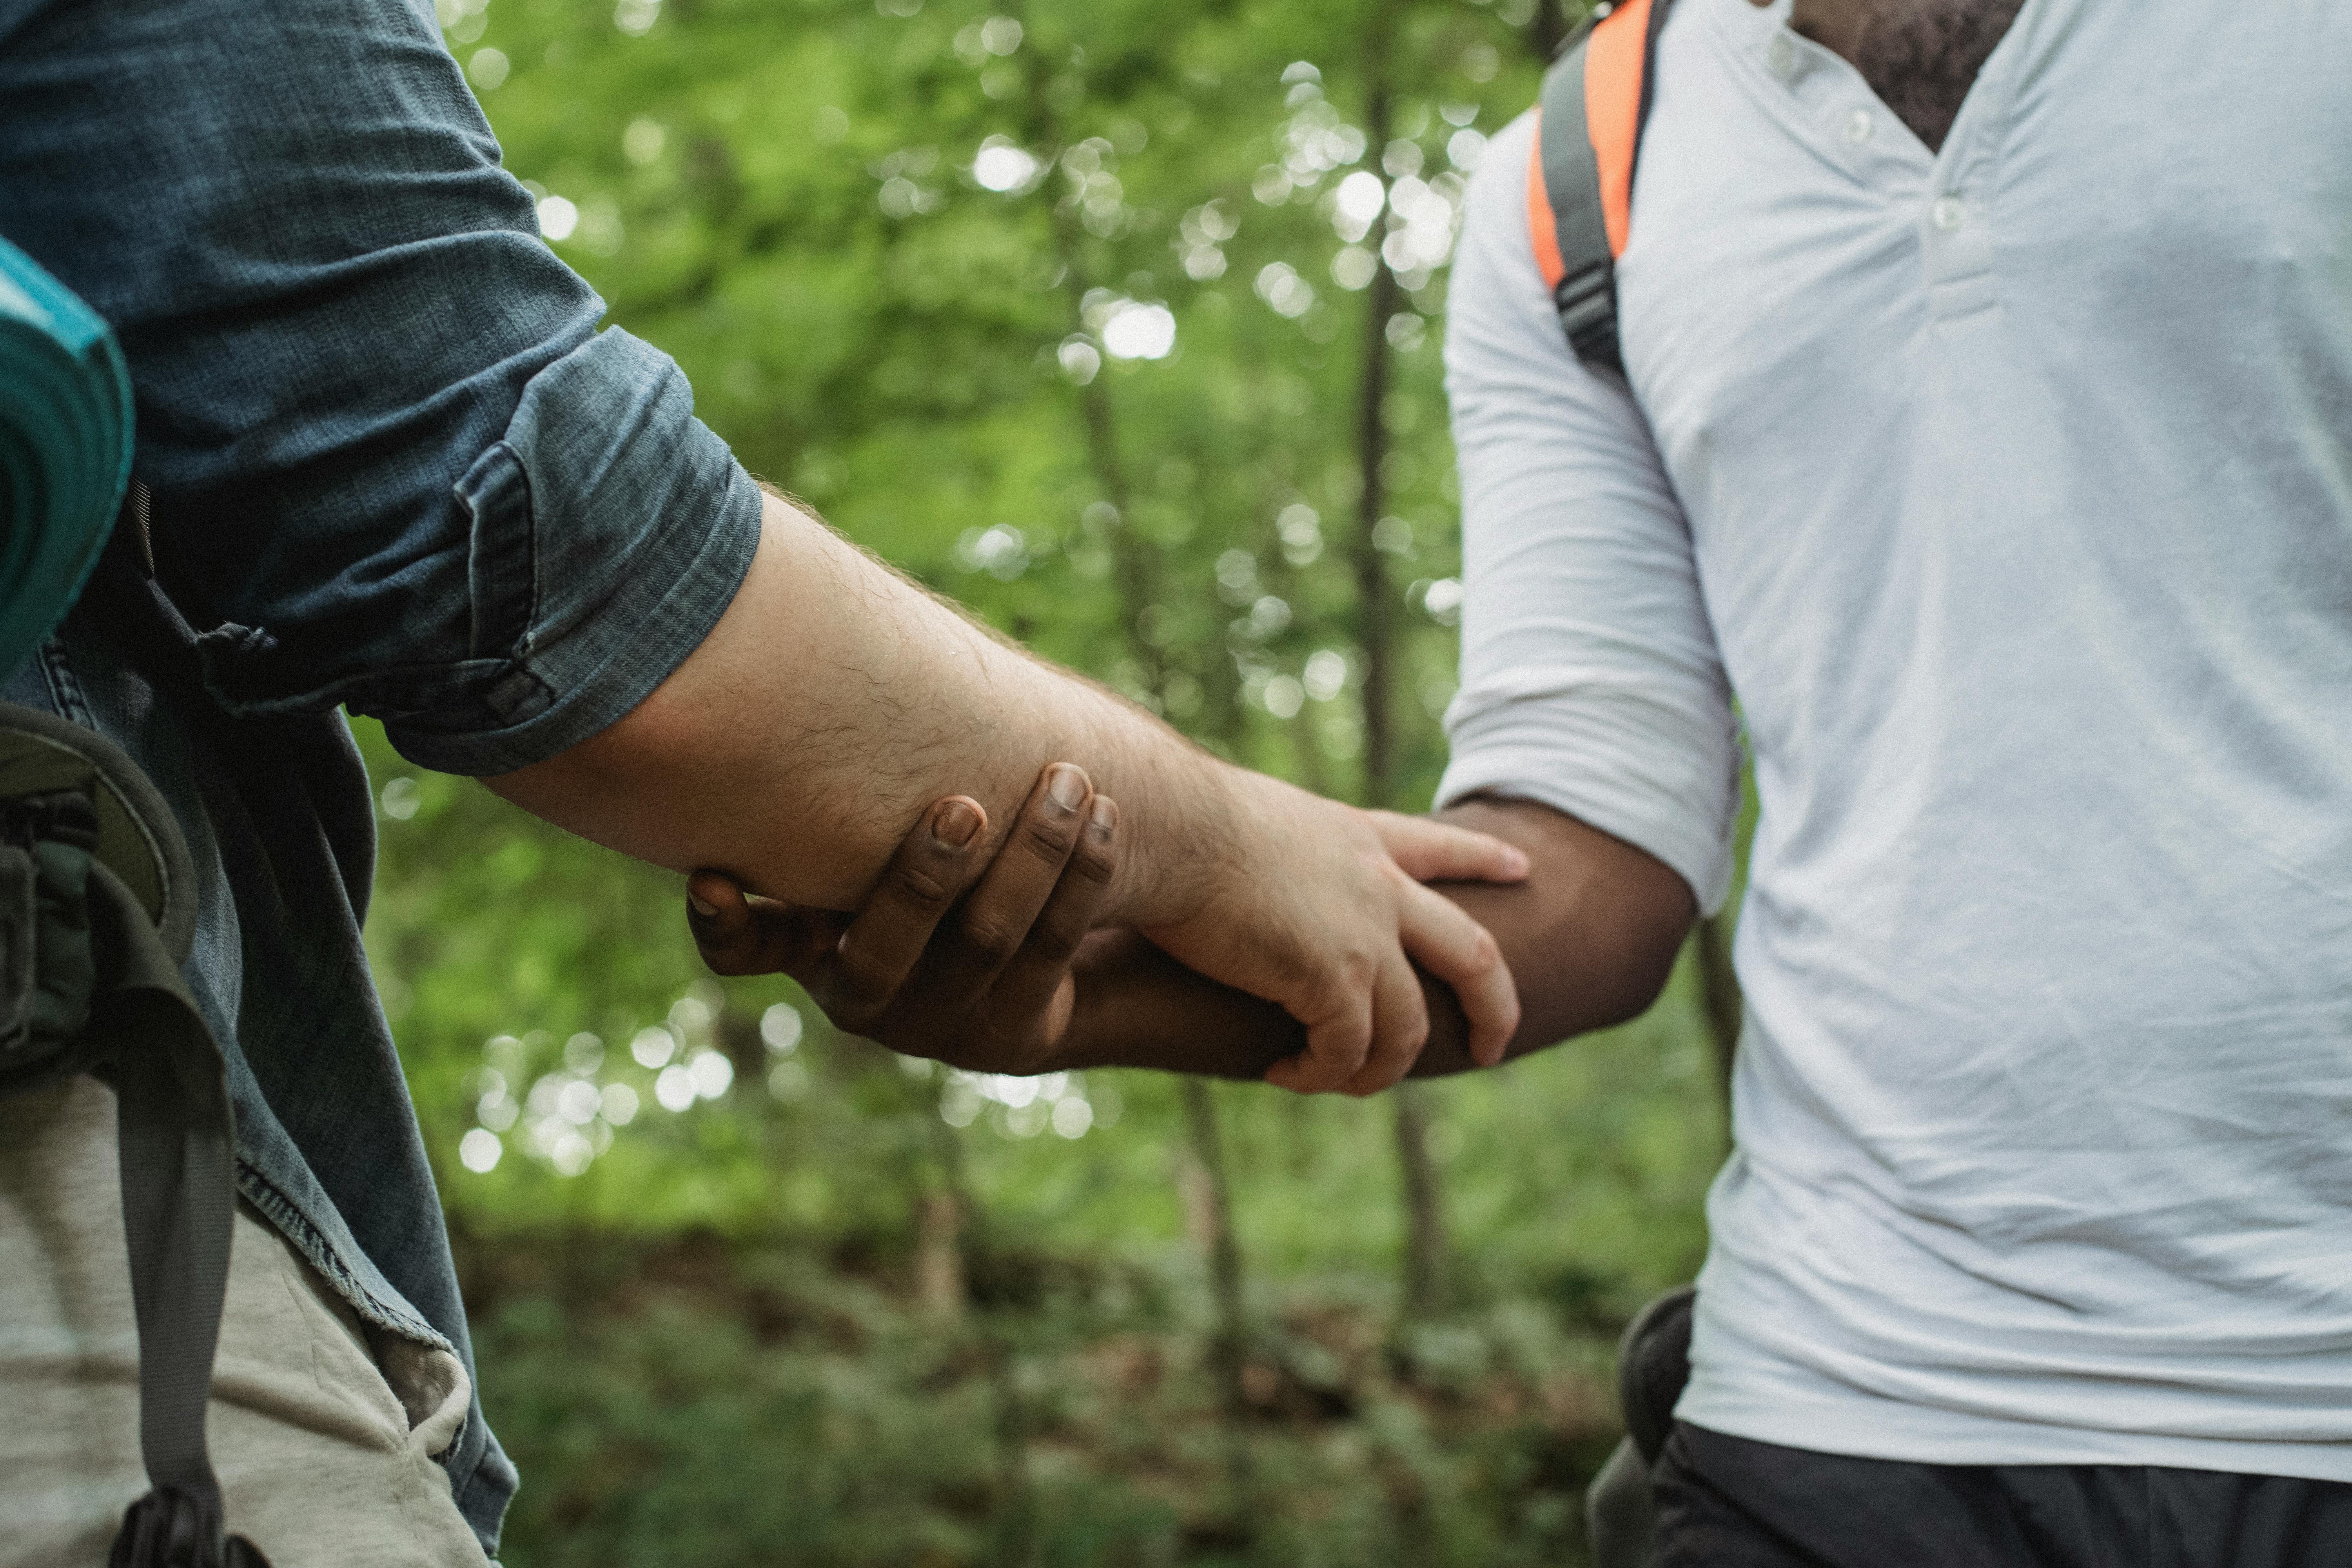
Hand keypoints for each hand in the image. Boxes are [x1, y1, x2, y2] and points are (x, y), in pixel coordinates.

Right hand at [687, 762, 1118, 1074]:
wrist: (1037, 964)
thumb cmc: (940, 866)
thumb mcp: (880, 838)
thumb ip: (850, 792)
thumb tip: (813, 660)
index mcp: (809, 945)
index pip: (746, 952)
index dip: (725, 925)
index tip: (714, 879)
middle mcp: (861, 998)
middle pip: (884, 949)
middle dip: (926, 876)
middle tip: (962, 806)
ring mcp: (937, 1028)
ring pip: (983, 943)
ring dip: (1032, 854)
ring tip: (1068, 781)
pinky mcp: (1012, 1037)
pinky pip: (1051, 952)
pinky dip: (1080, 878)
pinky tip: (1104, 816)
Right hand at [1139, 771, 1527, 1095]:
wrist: (1167, 825)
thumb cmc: (1178, 818)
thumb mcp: (1249, 822)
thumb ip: (1274, 857)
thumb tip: (1244, 881)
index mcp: (1355, 838)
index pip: (1436, 847)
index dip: (1481, 860)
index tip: (1522, 868)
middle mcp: (1377, 886)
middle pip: (1472, 952)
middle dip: (1495, 1006)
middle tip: (1493, 1046)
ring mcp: (1364, 936)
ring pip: (1409, 1027)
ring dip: (1381, 1069)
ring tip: (1341, 1082)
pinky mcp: (1332, 980)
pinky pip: (1346, 1051)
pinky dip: (1320, 1073)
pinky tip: (1283, 1072)